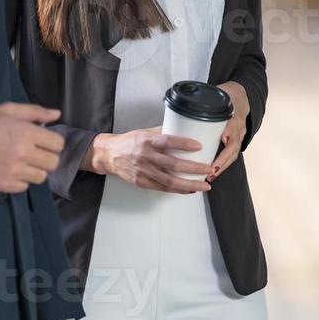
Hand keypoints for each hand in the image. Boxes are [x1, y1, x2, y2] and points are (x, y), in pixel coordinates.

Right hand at [0, 103, 63, 193]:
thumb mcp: (7, 110)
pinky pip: (24, 187)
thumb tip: (56, 114)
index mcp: (26, 133)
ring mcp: (13, 171)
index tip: (44, 142)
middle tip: (35, 153)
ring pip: (41, 177)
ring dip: (35, 170)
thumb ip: (34, 111)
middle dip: (47, 157)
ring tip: (23, 163)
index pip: (58, 144)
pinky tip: (11, 171)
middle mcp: (23, 153)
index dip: (52, 142)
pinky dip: (20, 181)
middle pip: (53, 162)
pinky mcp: (3, 184)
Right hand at [91, 129, 210, 193]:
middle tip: (209, 169)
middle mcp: (145, 156)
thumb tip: (185, 129)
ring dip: (189, 184)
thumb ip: (164, 132)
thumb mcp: (145, 132)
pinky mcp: (141, 182)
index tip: (199, 146)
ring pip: (169, 181)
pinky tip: (190, 190)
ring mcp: (143, 171)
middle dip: (194, 168)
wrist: (109, 154)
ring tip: (204, 185)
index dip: (183, 144)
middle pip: (172, 164)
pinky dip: (178, 190)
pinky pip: (162, 188)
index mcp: (147, 141)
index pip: (167, 141)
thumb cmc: (130, 141)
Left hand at [206, 81, 250, 181]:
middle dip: (223, 160)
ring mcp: (239, 135)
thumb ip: (202, 103)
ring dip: (222, 166)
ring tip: (210, 176)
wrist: (241, 96)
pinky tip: (212, 174)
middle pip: (233, 146)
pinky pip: (231, 155)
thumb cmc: (226, 97)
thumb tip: (180, 110)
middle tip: (211, 170)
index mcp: (234, 115)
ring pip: (233, 154)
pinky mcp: (236, 141)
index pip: (233, 126)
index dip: (228, 136)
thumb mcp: (217, 95)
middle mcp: (238, 128)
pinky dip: (222, 165)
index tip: (221, 144)